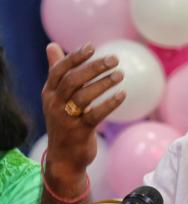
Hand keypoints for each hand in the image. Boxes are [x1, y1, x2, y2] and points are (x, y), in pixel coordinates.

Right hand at [42, 42, 125, 180]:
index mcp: (49, 93)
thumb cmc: (64, 122)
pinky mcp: (79, 132)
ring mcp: (66, 119)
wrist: (64, 158)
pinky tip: (122, 95)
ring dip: (104, 84)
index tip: (92, 46)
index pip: (59, 70)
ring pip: (83, 97)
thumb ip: (56, 71)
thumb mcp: (57, 97)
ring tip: (120, 74)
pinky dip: (109, 104)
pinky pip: (95, 115)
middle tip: (114, 59)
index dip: (75, 57)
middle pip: (72, 81)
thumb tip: (51, 45)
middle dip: (93, 67)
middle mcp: (54, 104)